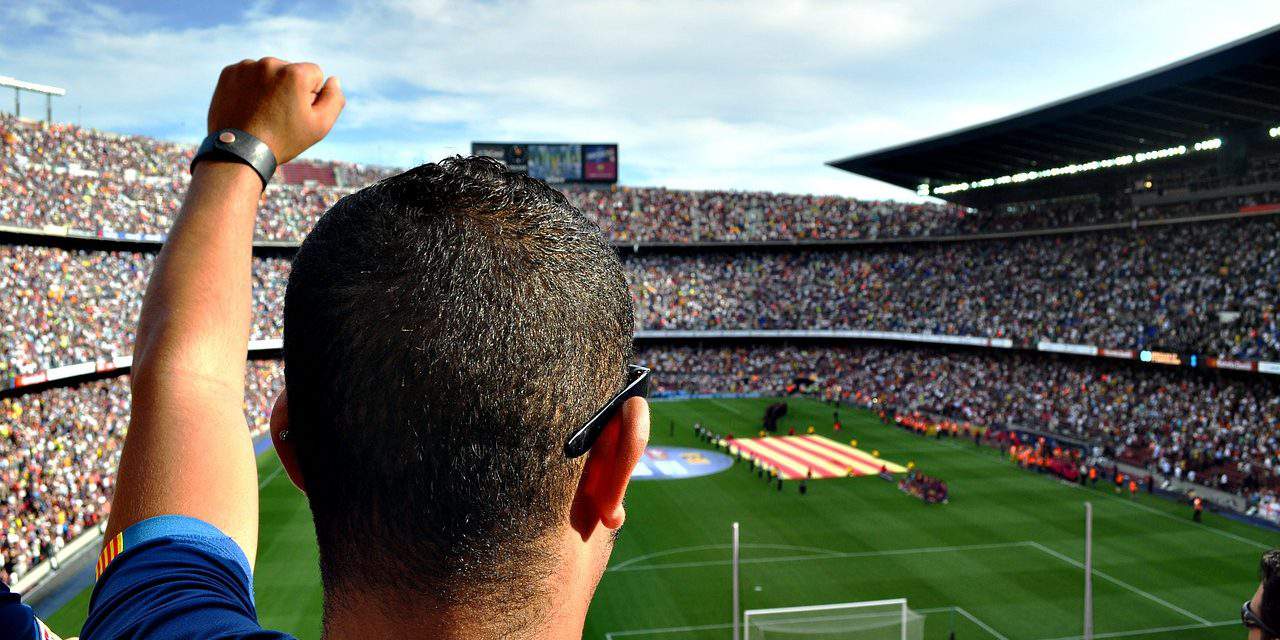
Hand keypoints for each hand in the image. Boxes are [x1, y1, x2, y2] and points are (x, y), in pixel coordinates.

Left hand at [207, 57, 344, 164]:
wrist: (239, 151)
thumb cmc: (283, 140)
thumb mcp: (320, 126)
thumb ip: (334, 99)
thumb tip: (333, 80)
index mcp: (295, 73)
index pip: (314, 74)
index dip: (310, 96)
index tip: (296, 113)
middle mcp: (270, 63)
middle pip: (290, 71)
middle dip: (288, 88)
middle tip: (278, 115)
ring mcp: (246, 66)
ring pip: (268, 72)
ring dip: (269, 87)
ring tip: (262, 112)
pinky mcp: (229, 72)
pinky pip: (248, 74)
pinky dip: (250, 87)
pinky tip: (248, 106)